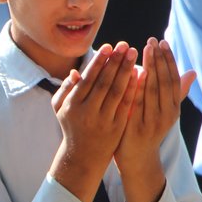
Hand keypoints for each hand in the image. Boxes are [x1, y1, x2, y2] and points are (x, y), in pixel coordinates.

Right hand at [48, 43, 138, 201]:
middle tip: (124, 44)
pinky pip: (126, 104)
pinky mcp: (117, 127)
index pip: (87, 79)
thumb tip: (75, 72)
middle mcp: (87, 112)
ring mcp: (103, 120)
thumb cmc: (71, 126)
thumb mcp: (60, 109)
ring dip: (126, 71)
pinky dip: (133, 88)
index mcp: (72, 105)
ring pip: (116, 92)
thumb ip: (66, 89)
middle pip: (104, 82)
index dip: (98, 62)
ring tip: (133, 54)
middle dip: (115, 62)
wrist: (83, 157)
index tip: (108, 47)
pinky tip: (140, 74)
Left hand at [114, 38, 195, 201]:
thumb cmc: (148, 129)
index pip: (173, 79)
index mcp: (173, 109)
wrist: (137, 159)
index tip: (162, 42)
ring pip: (151, 90)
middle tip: (151, 41)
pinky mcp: (137, 127)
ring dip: (147, 69)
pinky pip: (136, 103)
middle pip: (163, 82)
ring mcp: (152, 122)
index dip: (168, 60)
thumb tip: (192, 72)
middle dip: (158, 60)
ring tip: (140, 49)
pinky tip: (131, 71)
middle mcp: (166, 115)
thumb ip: (175, 92)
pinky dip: (135, 86)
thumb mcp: (164, 111)